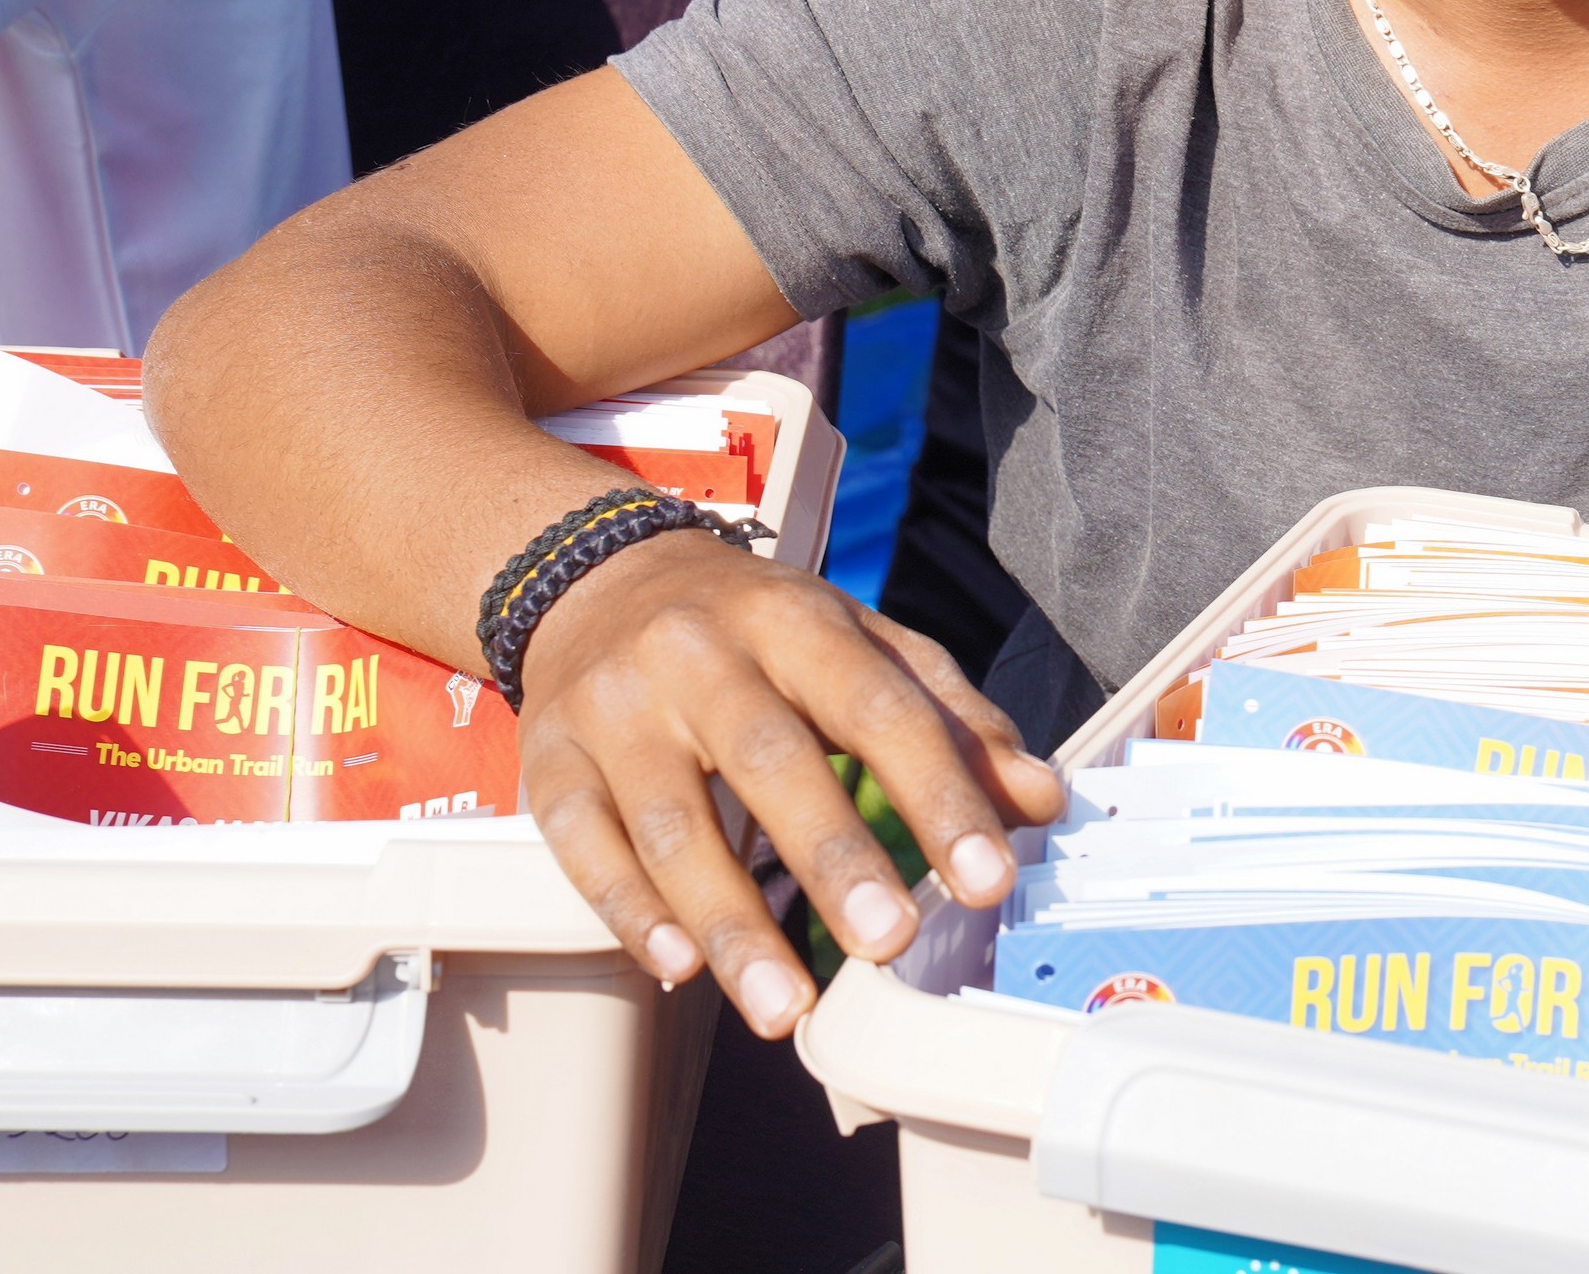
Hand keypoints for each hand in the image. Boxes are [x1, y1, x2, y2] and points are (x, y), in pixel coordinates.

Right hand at [515, 527, 1065, 1038]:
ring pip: (670, 824)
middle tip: (890, 944)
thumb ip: (951, 721)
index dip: (936, 792)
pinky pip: (585, 847)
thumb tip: (1039, 803)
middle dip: (833, 859)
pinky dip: (633, 914)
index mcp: (794, 619)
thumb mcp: (860, 644)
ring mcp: (615, 710)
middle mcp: (698, 655)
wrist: (598, 579)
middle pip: (768, 761)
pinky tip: (681, 969)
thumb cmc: (756, 630)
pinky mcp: (549, 763)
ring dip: (732, 923)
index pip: (877, 706)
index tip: (987, 875)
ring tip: (789, 1009)